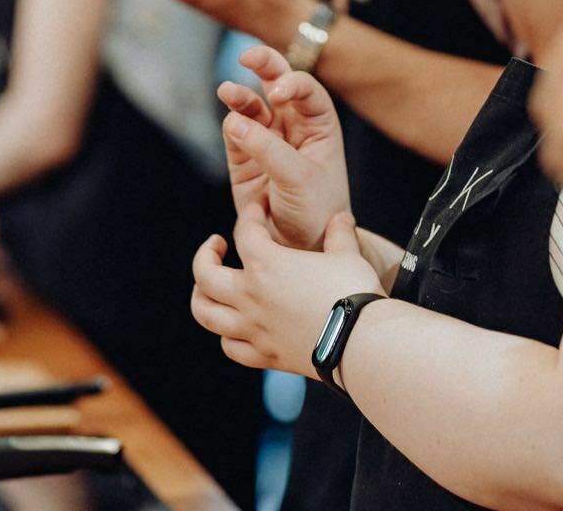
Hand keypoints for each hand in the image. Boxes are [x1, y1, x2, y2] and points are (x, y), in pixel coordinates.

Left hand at [190, 204, 381, 376]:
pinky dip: (228, 336)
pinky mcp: (265, 356)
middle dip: (205, 255)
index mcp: (266, 264)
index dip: (251, 213)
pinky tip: (235, 328)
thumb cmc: (352, 293)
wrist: (361, 343)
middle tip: (217, 245)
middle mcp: (250, 296)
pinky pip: (231, 347)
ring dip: (202, 297)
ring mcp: (253, 328)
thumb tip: (341, 218)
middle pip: (204, 274)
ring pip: (206, 314)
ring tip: (209, 288)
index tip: (259, 208)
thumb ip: (340, 233)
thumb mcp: (347, 253)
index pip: (244, 230)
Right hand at [219, 45, 348, 247]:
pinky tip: (231, 124)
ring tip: (227, 91)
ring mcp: (266, 139)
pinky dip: (230, 124)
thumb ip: (269, 150)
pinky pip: (233, 130)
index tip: (278, 94)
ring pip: (249, 104)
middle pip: (276, 82)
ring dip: (238, 94)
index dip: (292, 83)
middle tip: (248, 56)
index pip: (306, 90)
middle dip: (263, 65)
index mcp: (319, 125)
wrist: (301, 248)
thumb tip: (233, 119)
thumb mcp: (300, 179)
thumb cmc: (315, 212)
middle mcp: (292, 125)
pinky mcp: (243, 157)